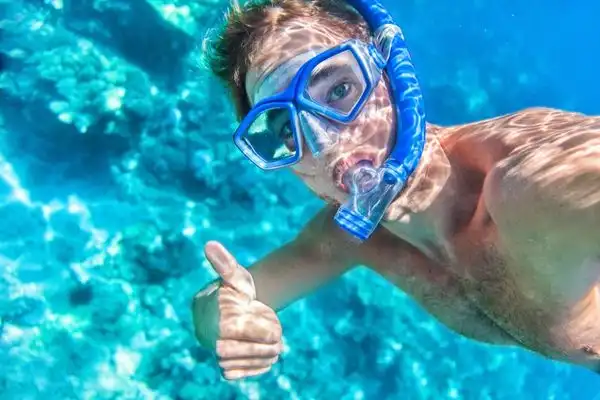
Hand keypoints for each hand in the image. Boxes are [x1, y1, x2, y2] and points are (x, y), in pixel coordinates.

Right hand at [192, 241, 282, 379]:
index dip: (253, 325)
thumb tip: (210, 245)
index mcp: (204, 312)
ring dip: (259, 356)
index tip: (267, 314)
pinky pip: (235, 373)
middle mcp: (204, 334)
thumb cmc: (241, 290)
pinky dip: (255, 367)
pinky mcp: (226, 367)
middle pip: (228, 350)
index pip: (227, 327)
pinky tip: (269, 355)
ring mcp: (214, 352)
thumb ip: (224, 263)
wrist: (246, 309)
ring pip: (232, 364)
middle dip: (257, 344)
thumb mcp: (236, 275)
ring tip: (276, 345)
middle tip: (277, 335)